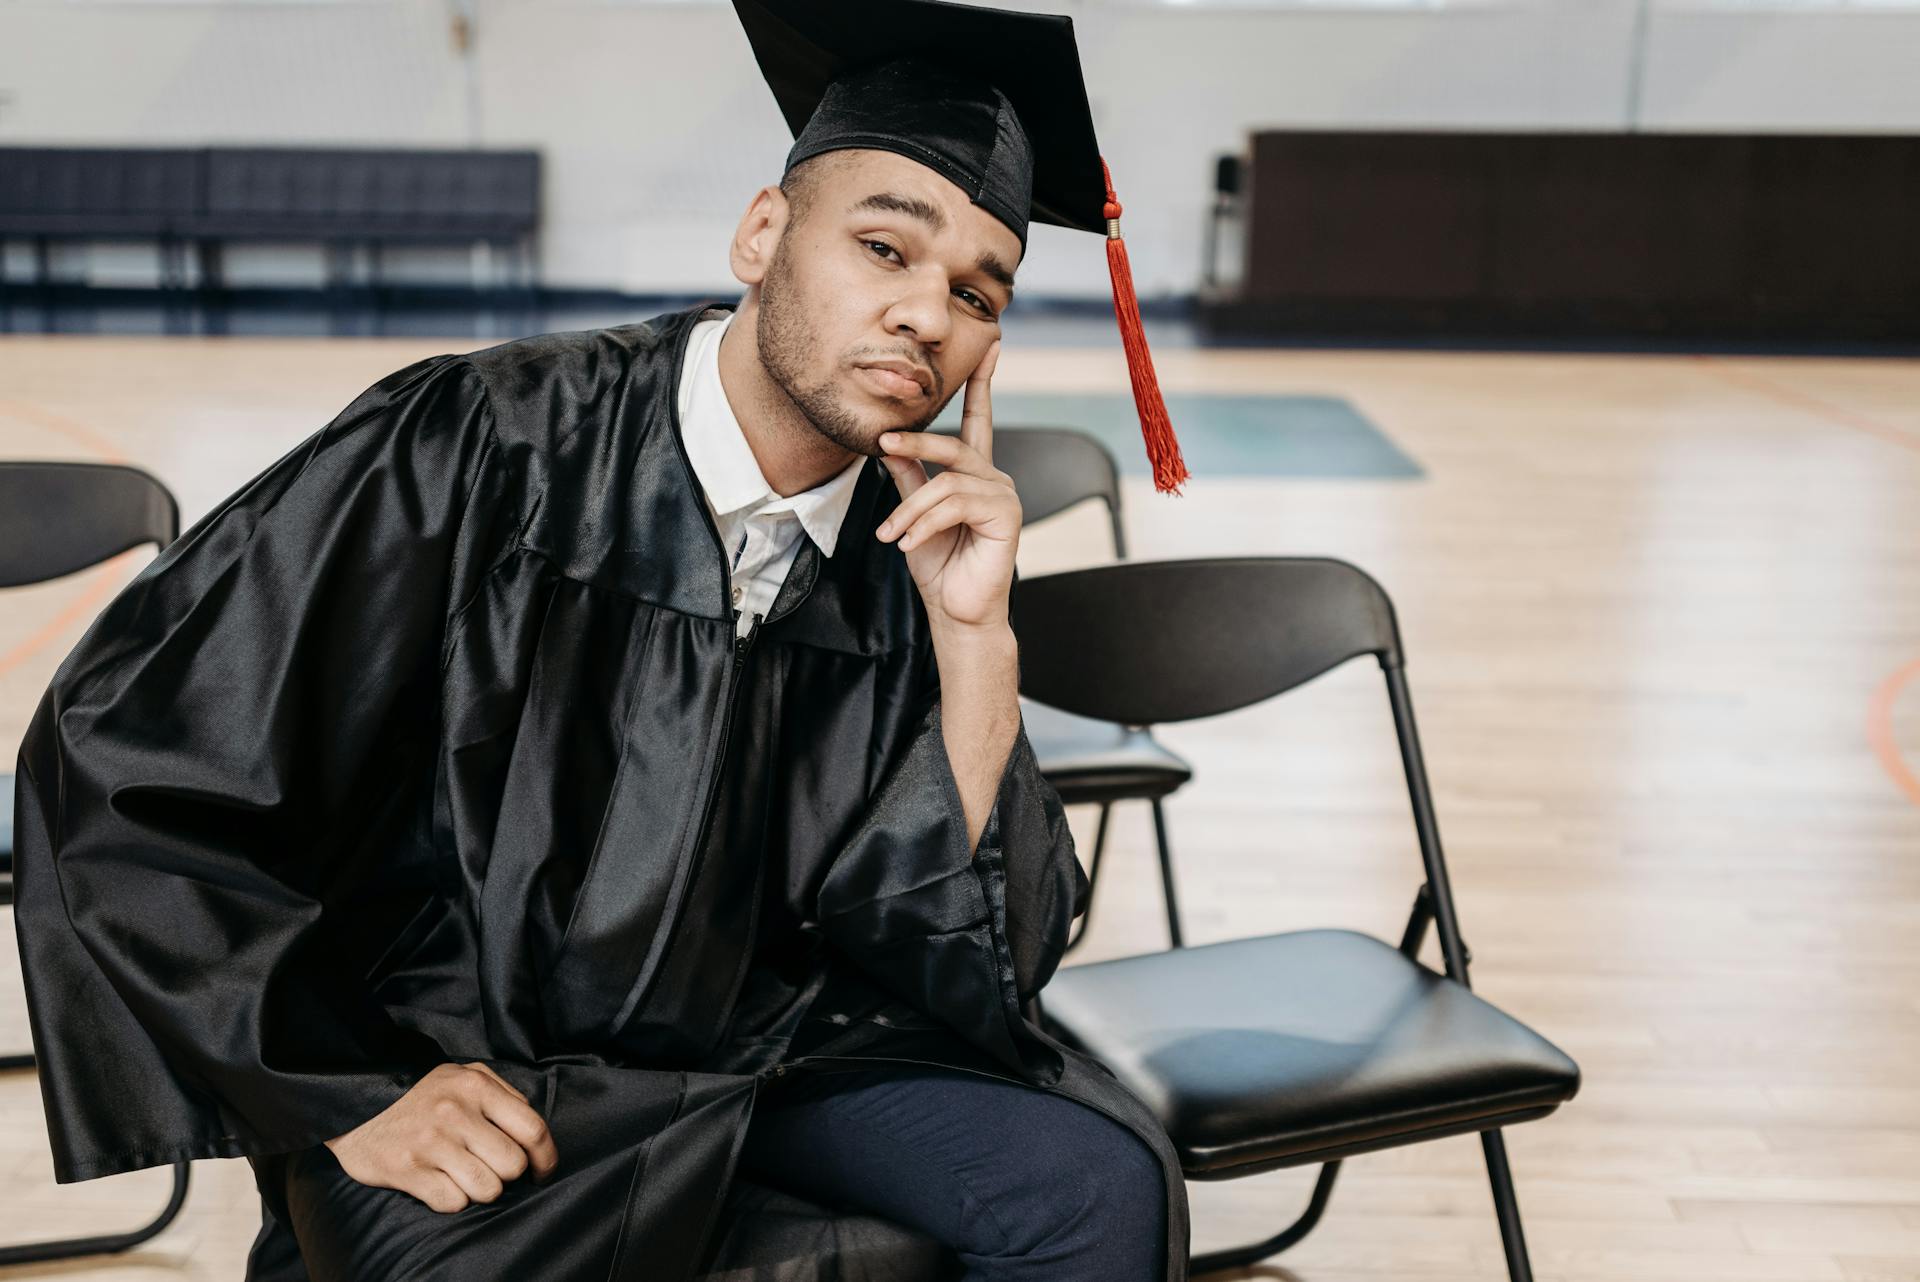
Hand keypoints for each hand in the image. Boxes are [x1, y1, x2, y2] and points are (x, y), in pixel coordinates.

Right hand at [324, 1061, 558, 1212]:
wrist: (354, 1098)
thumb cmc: (418, 1091)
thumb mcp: (463, 1075)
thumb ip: (502, 1094)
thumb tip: (530, 1129)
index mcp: (477, 1088)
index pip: (533, 1129)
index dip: (546, 1158)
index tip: (542, 1171)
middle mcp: (456, 1114)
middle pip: (512, 1165)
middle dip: (508, 1174)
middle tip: (492, 1169)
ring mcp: (431, 1143)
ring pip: (487, 1189)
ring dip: (481, 1189)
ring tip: (465, 1176)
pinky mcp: (407, 1169)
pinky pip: (452, 1202)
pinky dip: (453, 1199)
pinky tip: (441, 1183)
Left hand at [874, 340, 1020, 630]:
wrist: (956, 612)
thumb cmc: (938, 566)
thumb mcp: (913, 514)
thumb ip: (908, 477)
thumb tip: (888, 443)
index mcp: (975, 474)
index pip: (980, 420)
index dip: (983, 383)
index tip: (990, 346)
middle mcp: (994, 478)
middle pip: (954, 444)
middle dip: (916, 440)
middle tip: (882, 441)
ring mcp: (1004, 495)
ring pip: (947, 480)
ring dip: (910, 508)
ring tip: (891, 534)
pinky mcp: (1007, 515)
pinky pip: (955, 503)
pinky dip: (925, 522)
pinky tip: (908, 543)